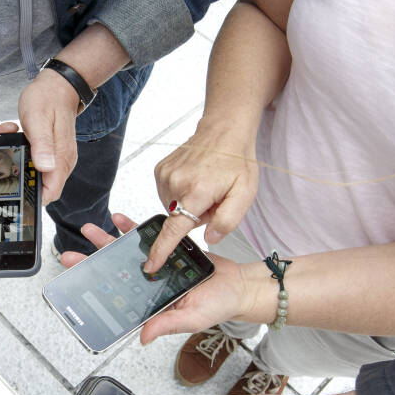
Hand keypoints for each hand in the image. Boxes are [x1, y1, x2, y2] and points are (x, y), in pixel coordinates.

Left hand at [18, 70, 79, 203]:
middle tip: (5, 184)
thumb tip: (45, 168)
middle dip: (28, 190)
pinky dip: (31, 170)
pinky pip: (45, 171)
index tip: (14, 196)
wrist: (59, 86)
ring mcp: (62, 159)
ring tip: (9, 174)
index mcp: (62, 157)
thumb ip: (42, 144)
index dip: (34, 198)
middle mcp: (65, 162)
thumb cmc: (47, 99)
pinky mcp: (56, 154)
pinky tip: (19, 163)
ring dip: (29, 180)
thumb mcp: (38, 119)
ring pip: (45, 182)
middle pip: (48, 190)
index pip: (51, 192)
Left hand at [60, 213, 263, 344]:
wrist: (240, 285)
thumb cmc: (220, 305)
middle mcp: (149, 283)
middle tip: (70, 255)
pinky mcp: (167, 248)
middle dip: (92, 262)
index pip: (117, 296)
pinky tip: (118, 219)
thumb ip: (167, 324)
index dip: (97, 289)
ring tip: (90, 230)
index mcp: (151, 302)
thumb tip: (143, 336)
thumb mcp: (192, 318)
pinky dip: (132, 228)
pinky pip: (147, 237)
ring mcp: (157, 265)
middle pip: (115, 271)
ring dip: (107, 240)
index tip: (76, 282)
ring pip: (126, 252)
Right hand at [145, 131, 258, 271]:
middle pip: (179, 219)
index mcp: (196, 192)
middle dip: (196, 216)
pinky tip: (194, 180)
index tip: (150, 265)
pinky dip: (180, 194)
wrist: (224, 130)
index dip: (161, 250)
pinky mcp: (160, 170)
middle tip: (213, 198)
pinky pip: (167, 194)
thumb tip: (209, 237)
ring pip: (173, 208)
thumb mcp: (244, 194)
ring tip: (205, 186)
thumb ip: (228, 221)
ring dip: (188, 204)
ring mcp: (165, 175)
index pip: (174, 229)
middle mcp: (176, 183)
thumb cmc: (236, 160)